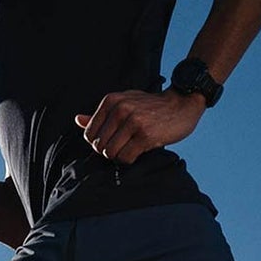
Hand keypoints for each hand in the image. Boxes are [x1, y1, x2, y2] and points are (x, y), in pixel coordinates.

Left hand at [75, 89, 203, 163]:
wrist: (182, 103)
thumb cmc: (151, 106)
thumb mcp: (124, 103)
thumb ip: (101, 114)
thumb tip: (78, 120)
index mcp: (111, 101)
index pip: (89, 133)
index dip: (98, 143)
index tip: (112, 141)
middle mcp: (120, 109)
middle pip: (99, 145)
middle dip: (109, 151)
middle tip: (123, 147)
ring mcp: (133, 122)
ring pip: (111, 153)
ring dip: (119, 157)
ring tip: (130, 149)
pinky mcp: (145, 135)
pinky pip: (125, 158)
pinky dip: (129, 159)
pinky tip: (138, 151)